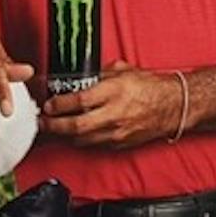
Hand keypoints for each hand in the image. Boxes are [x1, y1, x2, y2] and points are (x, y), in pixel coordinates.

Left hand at [38, 62, 183, 147]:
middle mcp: (115, 114)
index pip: (79, 101)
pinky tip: (72, 135)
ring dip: (64, 135)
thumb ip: (98, 75)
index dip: (59, 105)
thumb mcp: (122, 71)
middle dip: (54, 126)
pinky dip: (80, 140)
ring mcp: (117, 132)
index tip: (48, 104)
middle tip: (43, 122)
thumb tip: (77, 79)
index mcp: (114, 92)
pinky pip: (94, 145)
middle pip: (76, 126)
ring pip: (82, 139)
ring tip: (52, 129)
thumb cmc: (149, 86)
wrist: (173, 106)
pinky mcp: (120, 144)